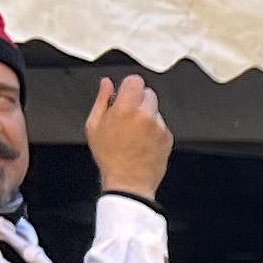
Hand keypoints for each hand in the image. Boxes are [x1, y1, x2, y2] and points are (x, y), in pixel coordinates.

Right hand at [85, 75, 172, 199]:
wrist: (129, 182)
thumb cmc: (109, 157)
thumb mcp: (94, 126)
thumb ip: (102, 100)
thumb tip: (106, 83)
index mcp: (125, 109)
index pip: (135, 80)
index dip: (129, 86)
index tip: (124, 94)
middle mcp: (145, 115)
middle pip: (148, 92)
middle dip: (138, 100)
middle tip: (127, 115)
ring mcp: (159, 126)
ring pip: (155, 109)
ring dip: (146, 115)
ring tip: (134, 134)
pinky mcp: (167, 137)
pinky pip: (161, 125)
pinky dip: (154, 130)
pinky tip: (143, 142)